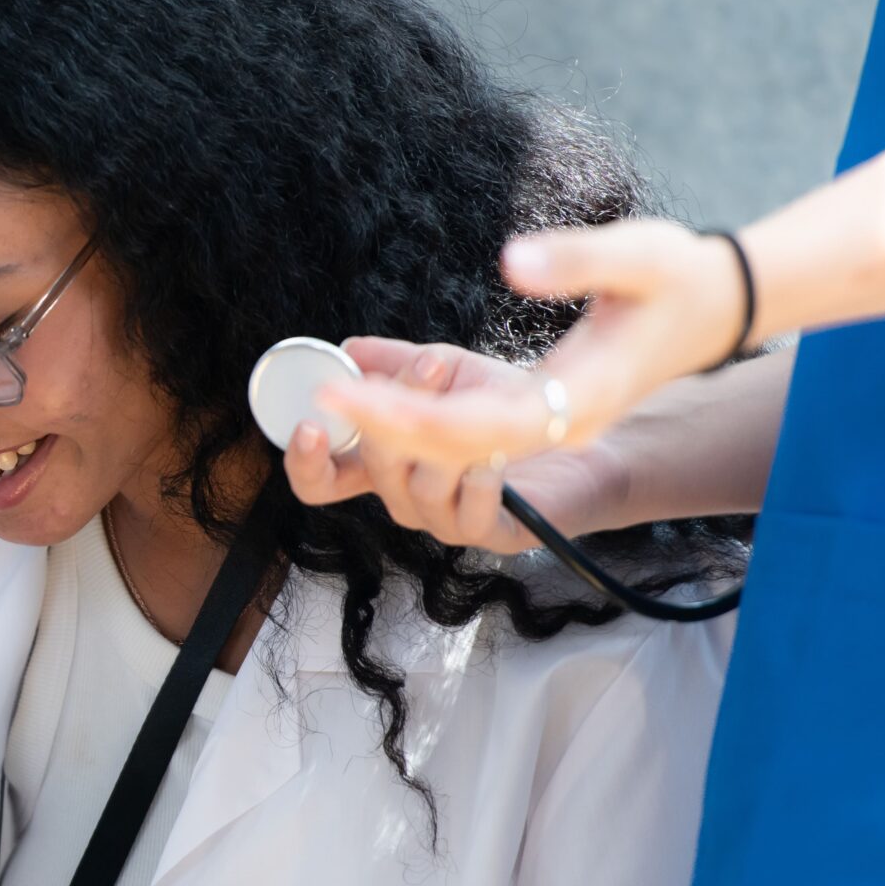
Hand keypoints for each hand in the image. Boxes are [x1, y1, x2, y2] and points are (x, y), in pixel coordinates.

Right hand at [284, 339, 630, 551]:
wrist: (580, 434)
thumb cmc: (511, 404)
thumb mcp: (448, 372)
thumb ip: (396, 365)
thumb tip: (347, 350)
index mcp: (384, 463)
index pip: (321, 479)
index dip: (304, 461)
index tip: (309, 424)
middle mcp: (404, 496)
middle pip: (369, 469)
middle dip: (391, 416)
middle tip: (425, 367)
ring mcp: (444, 520)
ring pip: (418, 490)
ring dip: (446, 440)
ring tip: (474, 402)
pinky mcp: (490, 535)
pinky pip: (469, 513)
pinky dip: (481, 477)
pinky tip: (497, 454)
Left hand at [314, 221, 747, 474]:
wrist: (717, 305)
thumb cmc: (680, 275)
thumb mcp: (639, 254)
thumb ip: (576, 259)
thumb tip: (511, 261)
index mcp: (578, 400)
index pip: (477, 430)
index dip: (408, 421)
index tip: (348, 398)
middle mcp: (557, 427)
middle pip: (454, 453)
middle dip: (385, 429)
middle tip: (326, 394)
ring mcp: (545, 425)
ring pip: (455, 450)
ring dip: (394, 426)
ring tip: (342, 388)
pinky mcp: (534, 411)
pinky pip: (462, 427)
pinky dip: (414, 409)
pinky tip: (374, 379)